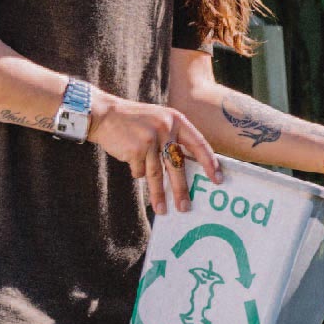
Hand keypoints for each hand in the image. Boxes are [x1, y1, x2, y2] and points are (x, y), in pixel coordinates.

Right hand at [89, 92, 220, 214]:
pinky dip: (137, 172)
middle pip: (177, 165)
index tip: (217, 179)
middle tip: (186, 207)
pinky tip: (132, 164)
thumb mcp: (159, 121)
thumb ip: (174, 137)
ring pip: (157, 174)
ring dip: (159, 194)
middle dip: (182, 189)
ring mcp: (149, 139)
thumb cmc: (135, 121)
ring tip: (162, 210)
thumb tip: (189, 166)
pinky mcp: (135, 149)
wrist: (105, 114)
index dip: (210, 163)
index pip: (199, 144)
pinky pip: (139, 171)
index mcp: (176, 120)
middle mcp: (165, 128)